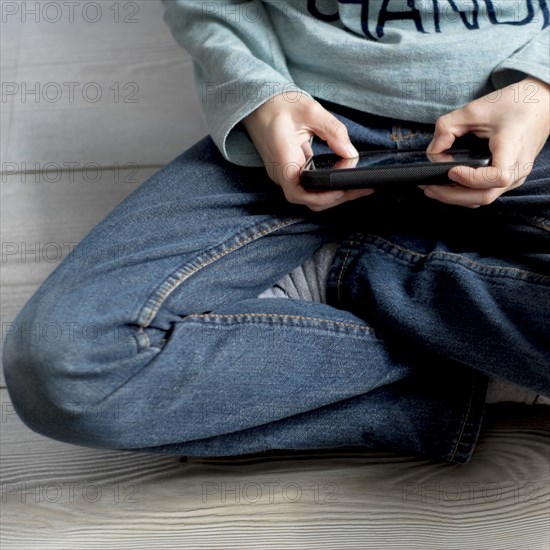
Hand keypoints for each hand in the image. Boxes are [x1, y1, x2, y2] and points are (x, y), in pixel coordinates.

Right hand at [242, 93, 373, 210]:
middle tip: (361, 190)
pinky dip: (325, 187)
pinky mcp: (289, 171)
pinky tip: (341, 178)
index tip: (340, 190)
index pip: (298, 192)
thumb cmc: (278, 105)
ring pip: (308, 195)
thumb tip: (350, 152)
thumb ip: (333, 131)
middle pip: (307, 199)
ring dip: (332, 195)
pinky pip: (307, 187)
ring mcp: (284, 174)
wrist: (258, 103)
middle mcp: (281, 173)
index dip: (320, 197)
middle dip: (334, 198)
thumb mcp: (310, 110)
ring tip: (356, 187)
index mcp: (283, 158)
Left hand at [425, 77, 549, 207]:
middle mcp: (518, 168)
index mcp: (514, 148)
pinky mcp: (510, 179)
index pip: (497, 176)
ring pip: (484, 198)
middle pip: (484, 196)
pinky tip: (449, 186)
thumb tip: (432, 152)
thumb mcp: (475, 109)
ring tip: (433, 189)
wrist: (541, 103)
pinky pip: (486, 193)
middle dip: (451, 196)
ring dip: (456, 198)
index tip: (452, 170)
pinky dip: (465, 193)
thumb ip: (447, 127)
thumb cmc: (513, 104)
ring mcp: (515, 177)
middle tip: (428, 188)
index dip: (471, 178)